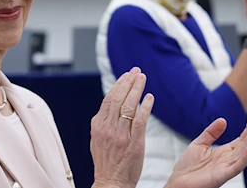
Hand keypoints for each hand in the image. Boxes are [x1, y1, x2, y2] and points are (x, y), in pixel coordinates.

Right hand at [91, 67, 153, 187]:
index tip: (127, 74)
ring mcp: (120, 134)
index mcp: (98, 125)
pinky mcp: (134, 142)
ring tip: (143, 78)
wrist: (111, 182)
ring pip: (129, 105)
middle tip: (136, 70)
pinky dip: (145, 106)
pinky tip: (150, 97)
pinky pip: (140, 120)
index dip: (119, 84)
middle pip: (119, 98)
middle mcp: (108, 128)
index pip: (109, 98)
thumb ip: (103, 122)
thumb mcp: (97, 139)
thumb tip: (110, 105)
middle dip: (128, 81)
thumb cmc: (106, 162)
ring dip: (136, 89)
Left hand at [165, 116, 246, 187]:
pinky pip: (236, 167)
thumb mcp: (200, 144)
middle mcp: (227, 160)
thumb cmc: (187, 166)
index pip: (240, 140)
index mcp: (223, 153)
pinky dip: (244, 158)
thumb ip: (211, 132)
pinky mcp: (222, 176)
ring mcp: (226, 168)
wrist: (178, 183)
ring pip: (243, 154)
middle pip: (244, 145)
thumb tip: (223, 120)